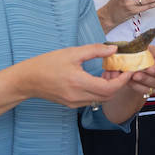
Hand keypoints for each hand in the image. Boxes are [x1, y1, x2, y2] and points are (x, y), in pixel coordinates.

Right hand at [19, 44, 134, 107]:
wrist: (27, 80)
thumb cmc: (47, 63)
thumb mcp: (72, 53)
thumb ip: (94, 50)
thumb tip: (113, 49)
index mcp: (78, 82)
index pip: (109, 88)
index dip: (122, 80)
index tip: (128, 70)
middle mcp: (78, 96)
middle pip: (108, 96)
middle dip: (117, 84)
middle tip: (119, 69)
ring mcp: (74, 103)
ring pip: (100, 99)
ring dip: (109, 88)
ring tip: (108, 72)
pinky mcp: (71, 105)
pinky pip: (91, 100)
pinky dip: (99, 91)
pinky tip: (97, 79)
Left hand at [127, 46, 154, 97]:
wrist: (145, 68)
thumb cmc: (151, 58)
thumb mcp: (152, 52)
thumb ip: (151, 50)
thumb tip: (147, 47)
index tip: (149, 68)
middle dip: (145, 78)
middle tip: (136, 74)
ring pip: (149, 88)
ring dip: (138, 83)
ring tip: (130, 77)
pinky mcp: (151, 93)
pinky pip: (143, 91)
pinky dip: (135, 86)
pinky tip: (128, 81)